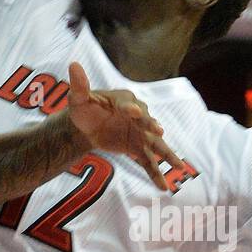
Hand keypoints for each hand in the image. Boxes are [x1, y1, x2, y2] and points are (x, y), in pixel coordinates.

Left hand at [66, 61, 186, 191]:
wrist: (87, 126)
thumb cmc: (85, 108)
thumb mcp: (78, 98)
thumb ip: (79, 85)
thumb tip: (73, 65)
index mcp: (124, 101)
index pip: (127, 104)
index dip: (130, 108)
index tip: (133, 112)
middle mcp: (137, 116)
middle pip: (146, 122)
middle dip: (152, 126)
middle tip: (158, 131)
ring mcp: (140, 133)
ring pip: (155, 144)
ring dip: (166, 154)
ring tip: (178, 166)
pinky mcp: (138, 148)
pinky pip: (149, 162)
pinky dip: (155, 174)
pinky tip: (163, 187)